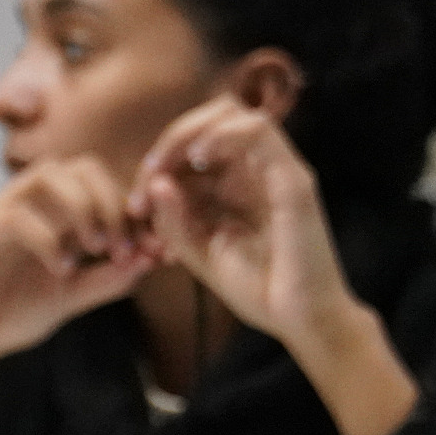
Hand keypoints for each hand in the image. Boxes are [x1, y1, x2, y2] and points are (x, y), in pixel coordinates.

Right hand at [0, 156, 163, 365]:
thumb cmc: (15, 313)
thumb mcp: (74, 297)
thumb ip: (109, 278)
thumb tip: (151, 257)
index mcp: (51, 211)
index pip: (98, 182)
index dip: (129, 206)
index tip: (151, 244)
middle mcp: (25, 201)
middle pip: (77, 166)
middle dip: (110, 200)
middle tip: (122, 245)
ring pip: (46, 176)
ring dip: (81, 208)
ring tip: (95, 247)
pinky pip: (16, 218)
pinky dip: (49, 240)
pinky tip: (63, 270)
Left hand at [135, 95, 420, 434]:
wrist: (299, 320)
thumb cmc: (257, 289)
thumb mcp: (200, 255)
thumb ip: (174, 222)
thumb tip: (156, 182)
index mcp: (234, 184)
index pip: (193, 145)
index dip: (158, 165)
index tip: (136, 207)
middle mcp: (257, 170)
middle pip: (211, 118)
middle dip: (170, 143)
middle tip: (146, 182)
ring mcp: (277, 170)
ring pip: (233, 113)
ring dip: (188, 134)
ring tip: (164, 168)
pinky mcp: (293, 180)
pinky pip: (259, 132)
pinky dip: (222, 136)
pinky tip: (199, 162)